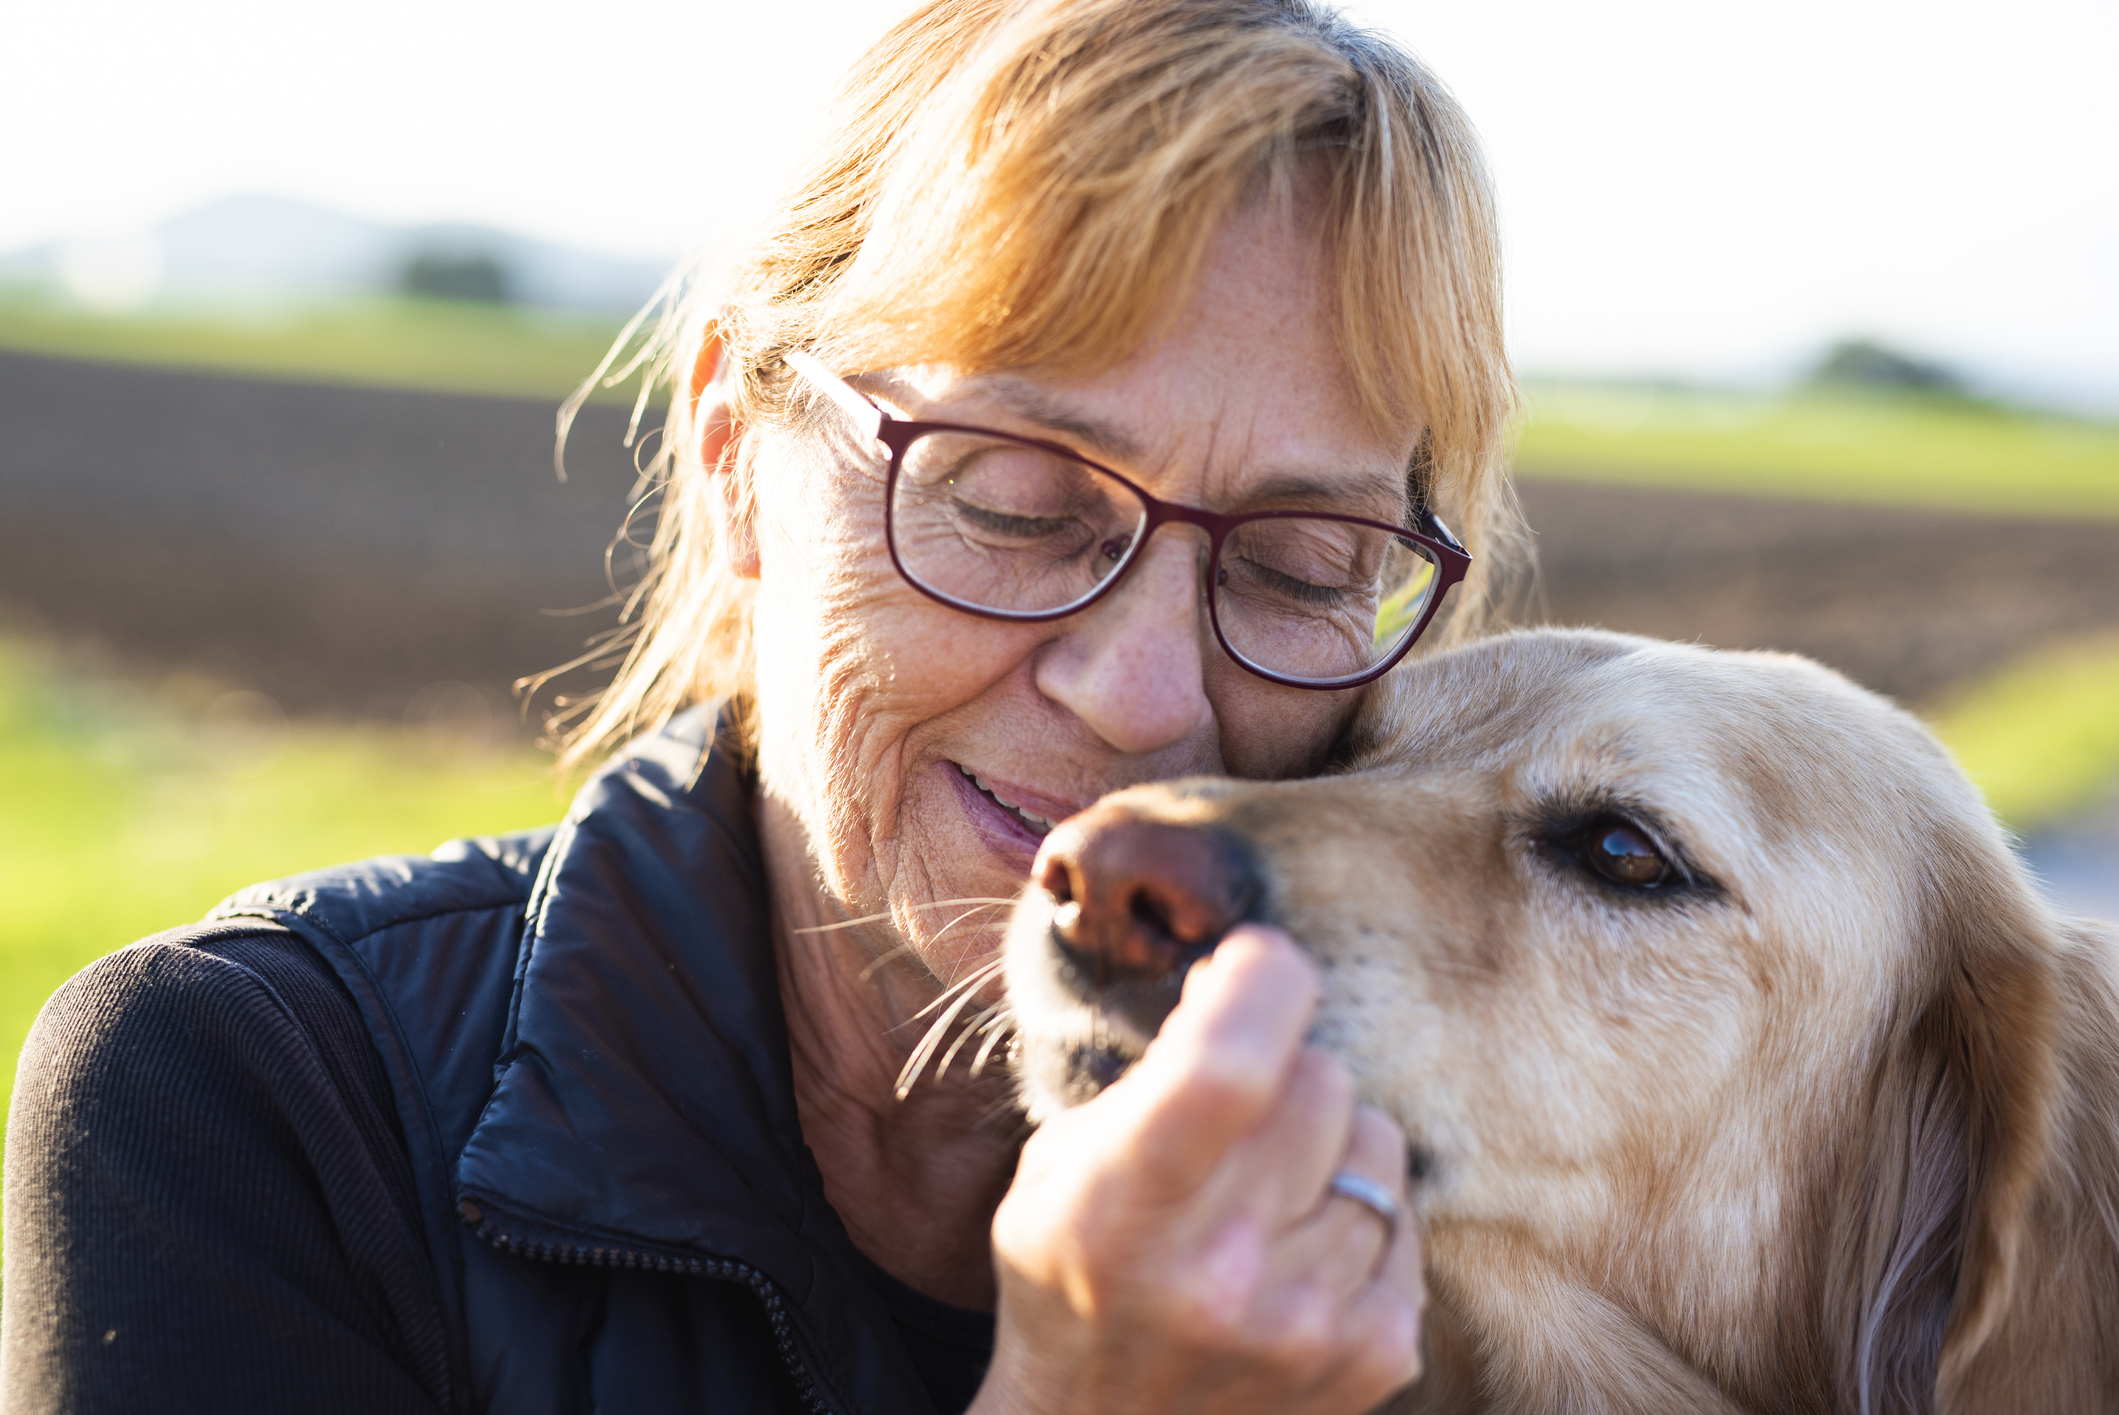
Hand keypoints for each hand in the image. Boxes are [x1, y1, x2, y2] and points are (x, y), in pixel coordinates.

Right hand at [976, 925, 1422, 1414]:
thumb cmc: (1074, 1283)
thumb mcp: (1057, 1171)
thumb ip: (1148, 1080)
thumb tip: (1243, 981)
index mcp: (1121, 1210)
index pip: (1231, 1065)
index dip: (1260, 980)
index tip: (1253, 960)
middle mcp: (1223, 1272)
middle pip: (1321, 1078)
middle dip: (1284, 1065)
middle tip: (1240, 1110)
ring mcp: (1310, 1321)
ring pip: (1376, 1137)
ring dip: (1328, 1142)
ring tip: (1268, 1192)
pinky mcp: (1377, 1353)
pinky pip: (1406, 1213)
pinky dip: (1358, 1212)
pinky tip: (1299, 1249)